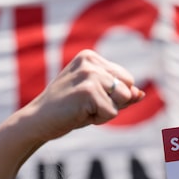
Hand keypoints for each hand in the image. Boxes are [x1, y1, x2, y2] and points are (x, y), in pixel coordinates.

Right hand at [21, 49, 144, 143]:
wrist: (37, 122)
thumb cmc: (65, 111)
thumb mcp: (95, 98)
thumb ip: (119, 95)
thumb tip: (141, 94)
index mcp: (91, 57)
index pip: (126, 79)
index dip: (112, 96)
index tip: (87, 99)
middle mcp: (90, 62)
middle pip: (127, 88)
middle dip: (112, 103)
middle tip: (84, 106)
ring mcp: (89, 75)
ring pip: (122, 100)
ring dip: (106, 112)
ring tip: (82, 110)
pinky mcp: (88, 91)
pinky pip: (112, 113)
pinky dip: (99, 120)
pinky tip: (78, 115)